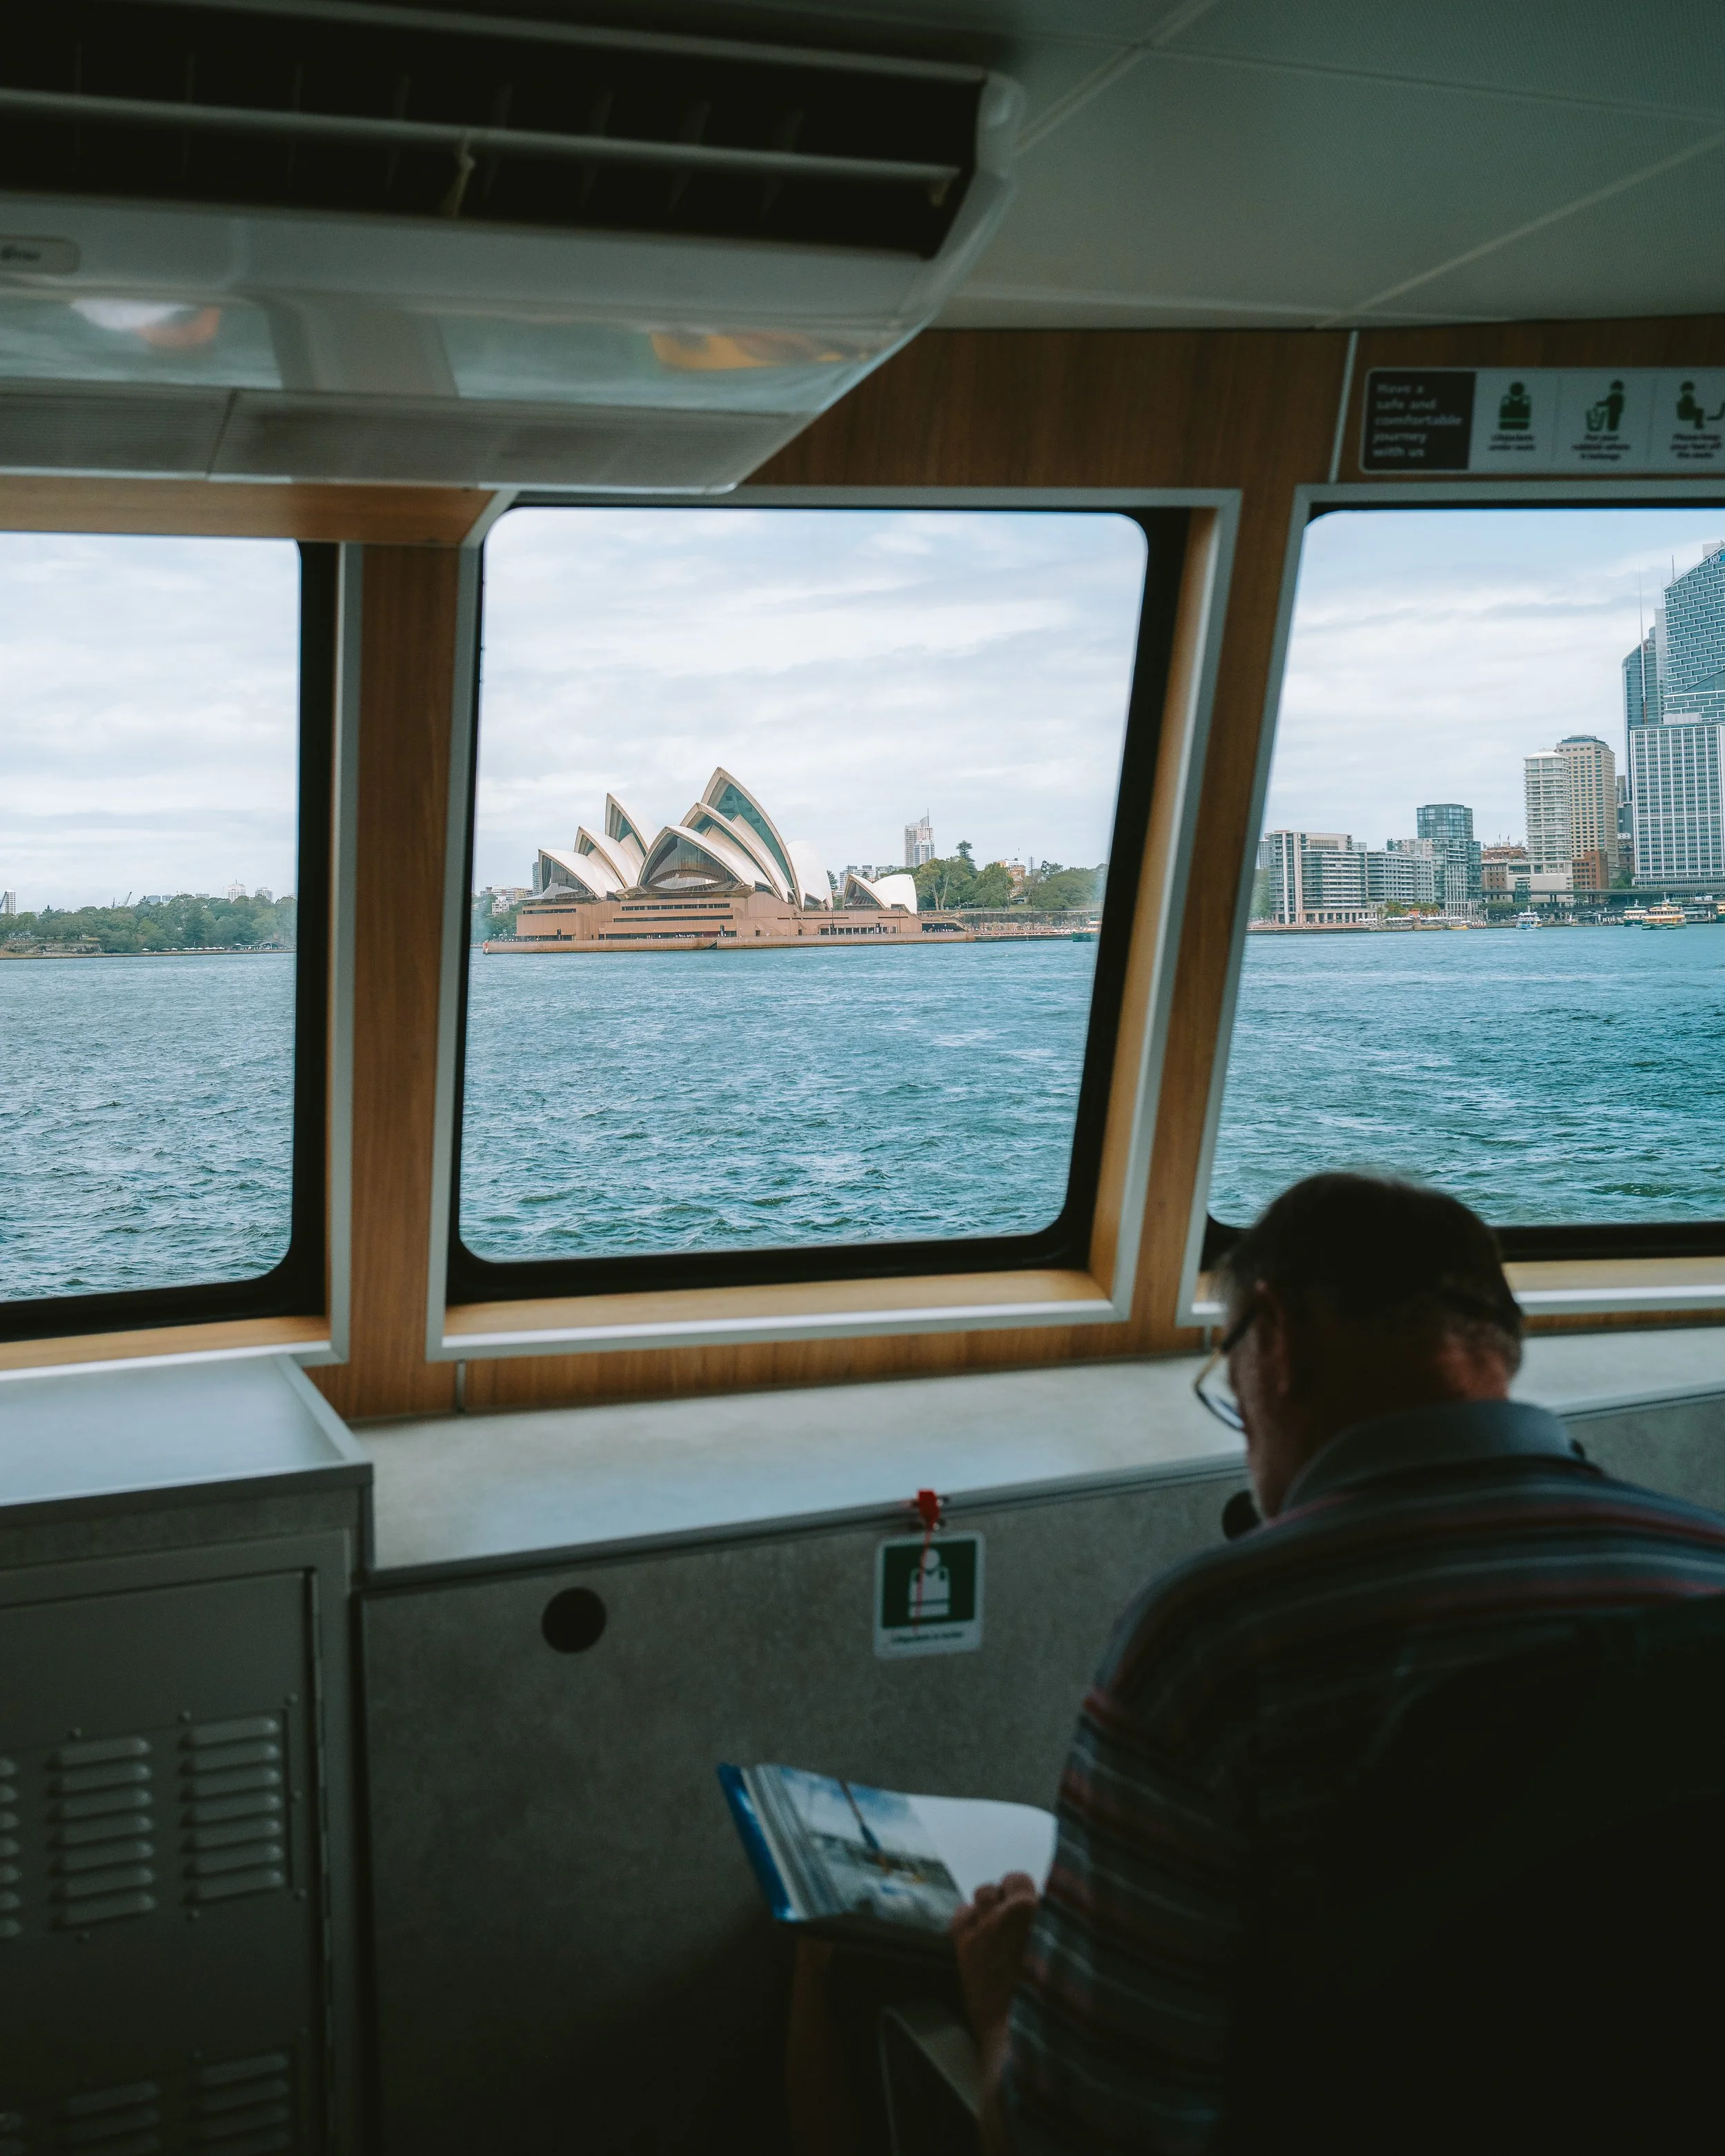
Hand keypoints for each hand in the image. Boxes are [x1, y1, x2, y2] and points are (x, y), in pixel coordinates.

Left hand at [950, 1872, 1039, 2046]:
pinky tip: (976, 1935)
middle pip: (998, 1885)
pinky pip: (960, 1913)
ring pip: (980, 1895)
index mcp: (1033, 1912)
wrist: (1018, 2028)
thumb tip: (1043, 1910)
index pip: (1018, 1878)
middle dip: (1004, 1899)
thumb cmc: (1046, 1994)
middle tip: (1009, 1920)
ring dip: (987, 1907)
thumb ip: (1049, 1926)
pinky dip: (967, 1919)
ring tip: (994, 1927)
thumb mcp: (1056, 1951)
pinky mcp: (965, 1944)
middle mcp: (1005, 1912)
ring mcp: (983, 1927)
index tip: (1023, 1904)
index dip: (1020, 1891)